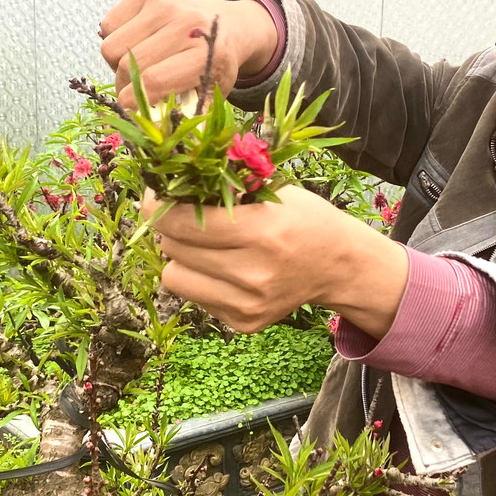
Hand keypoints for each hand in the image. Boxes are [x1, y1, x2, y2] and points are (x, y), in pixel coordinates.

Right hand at [98, 0, 277, 108]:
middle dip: (123, 87)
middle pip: (126, 65)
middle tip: (135, 93)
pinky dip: (115, 39)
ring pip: (110, 46)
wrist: (225, 26)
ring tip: (139, 66)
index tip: (129, 113)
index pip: (152, 82)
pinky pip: (108, 25)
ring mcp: (165, 3)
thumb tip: (152, 138)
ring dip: (116, 64)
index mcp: (206, 53)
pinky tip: (138, 43)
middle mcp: (186, 22)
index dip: (132, 104)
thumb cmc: (213, 67)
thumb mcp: (209, 97)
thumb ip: (183, 118)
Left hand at [144, 185, 408, 335]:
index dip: (158, 205)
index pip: (181, 222)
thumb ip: (225, 184)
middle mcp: (253, 274)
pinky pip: (195, 297)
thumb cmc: (304, 218)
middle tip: (185, 216)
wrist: (340, 266)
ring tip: (205, 244)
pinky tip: (226, 268)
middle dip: (171, 228)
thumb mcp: (274, 190)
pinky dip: (202, 279)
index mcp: (262, 232)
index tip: (155, 194)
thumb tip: (170, 173)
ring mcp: (247, 305)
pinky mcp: (243, 323)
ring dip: (182, 257)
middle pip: (172, 248)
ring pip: (174, 277)